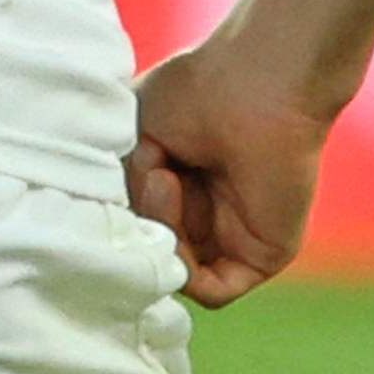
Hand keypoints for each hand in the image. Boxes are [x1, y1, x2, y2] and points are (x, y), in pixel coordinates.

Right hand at [129, 34, 340, 308]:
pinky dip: (185, 262)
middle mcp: (207, 218)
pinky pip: (212, 291)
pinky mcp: (263, 256)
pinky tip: (179, 197)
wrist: (255, 82)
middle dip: (137, 220)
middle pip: (154, 253)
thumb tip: (123, 232)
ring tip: (165, 172)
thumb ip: (123, 190)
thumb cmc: (197, 92)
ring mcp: (234, 239)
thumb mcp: (133, 139)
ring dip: (158, 233)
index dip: (117, 217)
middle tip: (146, 166)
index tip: (110, 180)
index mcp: (179, 191)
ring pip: (176, 272)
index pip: (138, 231)